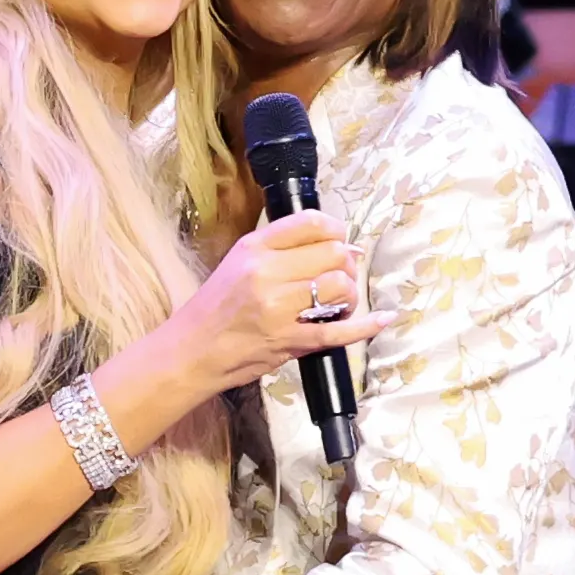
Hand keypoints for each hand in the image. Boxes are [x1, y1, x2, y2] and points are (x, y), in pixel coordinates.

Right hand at [178, 209, 385, 392]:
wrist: (191, 351)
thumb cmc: (215, 308)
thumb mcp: (239, 262)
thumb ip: (281, 250)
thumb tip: (339, 244)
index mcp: (255, 247)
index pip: (311, 223)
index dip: (336, 230)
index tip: (340, 240)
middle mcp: (267, 272)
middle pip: (333, 253)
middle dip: (346, 264)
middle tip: (341, 276)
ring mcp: (279, 308)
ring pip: (339, 286)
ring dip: (350, 293)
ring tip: (340, 302)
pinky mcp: (289, 341)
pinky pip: (338, 331)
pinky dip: (365, 325)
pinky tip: (382, 319)